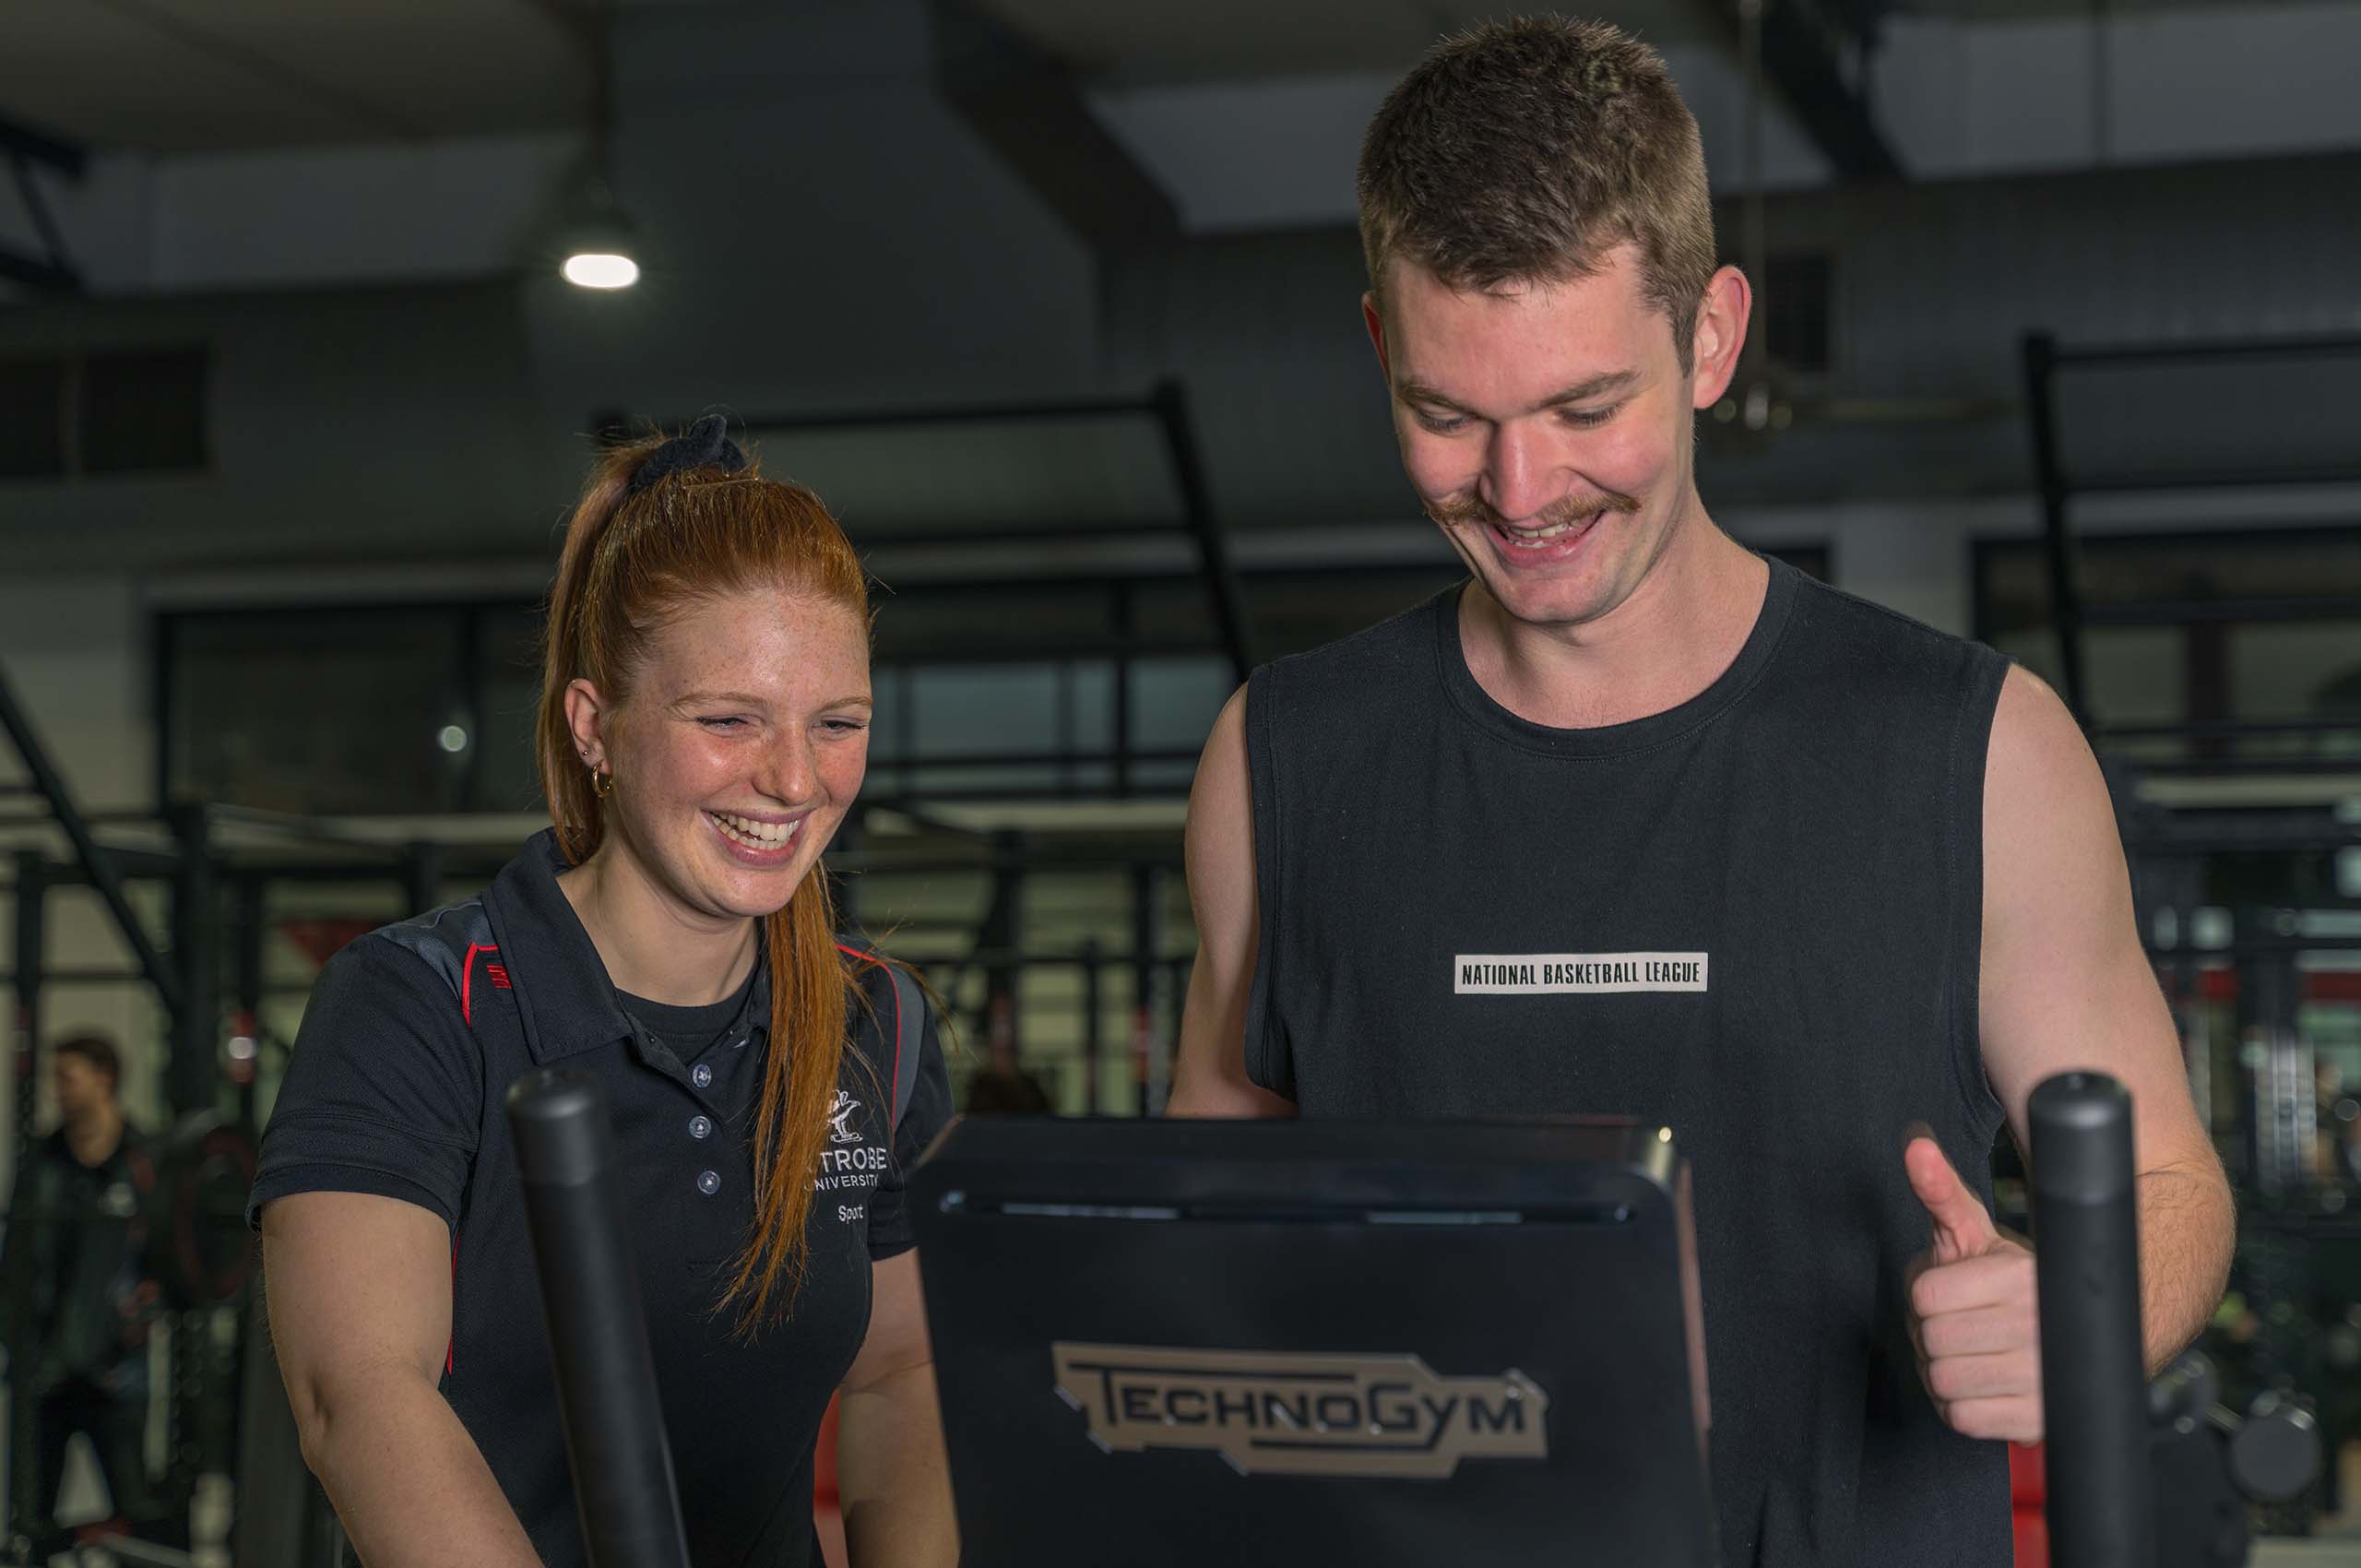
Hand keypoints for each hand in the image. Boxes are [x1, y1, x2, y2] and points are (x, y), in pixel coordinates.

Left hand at [1904, 1135, 2042, 1443]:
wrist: (2088, 1332)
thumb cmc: (2017, 1279)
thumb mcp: (1977, 1232)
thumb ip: (1940, 1190)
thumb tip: (1914, 1147)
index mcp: (2022, 1278)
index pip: (1925, 1296)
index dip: (1928, 1291)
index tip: (1952, 1288)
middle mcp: (2041, 1329)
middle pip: (1931, 1340)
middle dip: (1932, 1330)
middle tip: (1960, 1320)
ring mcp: (2045, 1380)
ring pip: (1944, 1381)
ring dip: (1944, 1368)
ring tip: (1971, 1349)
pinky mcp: (2041, 1422)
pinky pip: (1962, 1419)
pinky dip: (1961, 1405)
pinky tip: (1981, 1380)